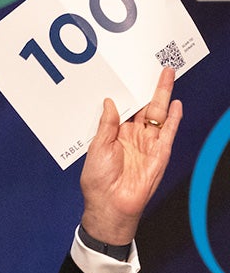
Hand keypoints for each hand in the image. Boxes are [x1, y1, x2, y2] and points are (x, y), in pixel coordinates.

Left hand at [80, 66, 182, 244]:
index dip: (128, 93)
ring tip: (166, 75)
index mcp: (115, 135)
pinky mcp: (160, 153)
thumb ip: (107, 125)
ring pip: (158, 114)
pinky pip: (168, 132)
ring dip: (163, 95)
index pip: (124, 109)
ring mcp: (147, 144)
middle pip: (144, 107)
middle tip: (153, 67)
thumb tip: (110, 102)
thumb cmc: (98, 182)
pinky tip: (175, 103)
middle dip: (149, 87)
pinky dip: (173, 117)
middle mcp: (132, 137)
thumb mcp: (97, 148)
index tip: (128, 75)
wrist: (111, 205)